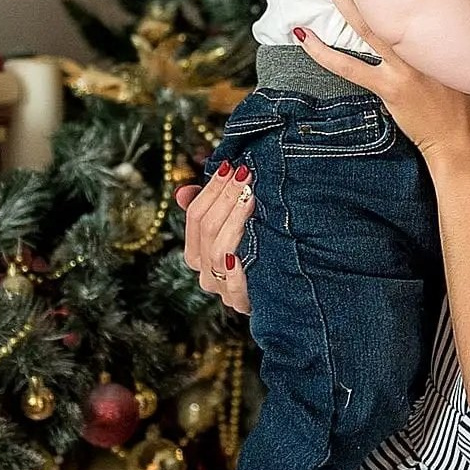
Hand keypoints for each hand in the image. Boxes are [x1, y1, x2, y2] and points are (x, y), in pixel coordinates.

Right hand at [175, 163, 252, 314]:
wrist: (288, 289)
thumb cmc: (256, 250)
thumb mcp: (233, 225)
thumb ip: (209, 207)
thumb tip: (181, 192)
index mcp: (197, 252)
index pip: (195, 216)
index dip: (210, 190)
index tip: (229, 167)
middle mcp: (205, 272)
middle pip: (207, 229)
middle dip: (225, 198)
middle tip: (244, 176)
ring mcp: (222, 289)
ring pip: (218, 251)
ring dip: (235, 221)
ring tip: (251, 198)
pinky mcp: (241, 303)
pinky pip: (234, 286)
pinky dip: (238, 270)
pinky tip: (244, 252)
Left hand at [293, 0, 469, 166]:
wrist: (465, 141)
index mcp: (443, 35)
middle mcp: (422, 45)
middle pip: (388, 2)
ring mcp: (402, 66)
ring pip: (365, 28)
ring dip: (340, 0)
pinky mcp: (388, 87)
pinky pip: (348, 67)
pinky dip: (322, 52)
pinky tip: (303, 36)